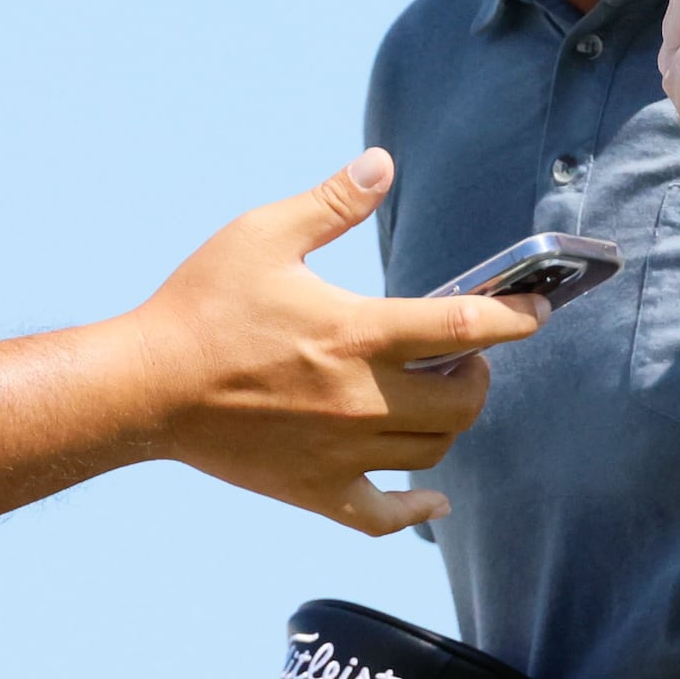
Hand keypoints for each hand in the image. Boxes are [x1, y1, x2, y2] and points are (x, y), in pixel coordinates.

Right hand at [126, 150, 539, 531]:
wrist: (143, 387)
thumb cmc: (200, 305)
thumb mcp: (263, 235)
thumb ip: (332, 202)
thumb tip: (382, 162)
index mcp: (355, 335)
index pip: (464, 328)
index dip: (514, 318)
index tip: (536, 308)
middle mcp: (360, 400)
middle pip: (463, 402)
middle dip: (480, 374)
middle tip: (466, 353)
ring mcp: (340, 452)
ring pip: (432, 451)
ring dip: (451, 421)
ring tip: (439, 392)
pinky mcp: (314, 489)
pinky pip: (383, 516)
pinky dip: (416, 509)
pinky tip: (433, 495)